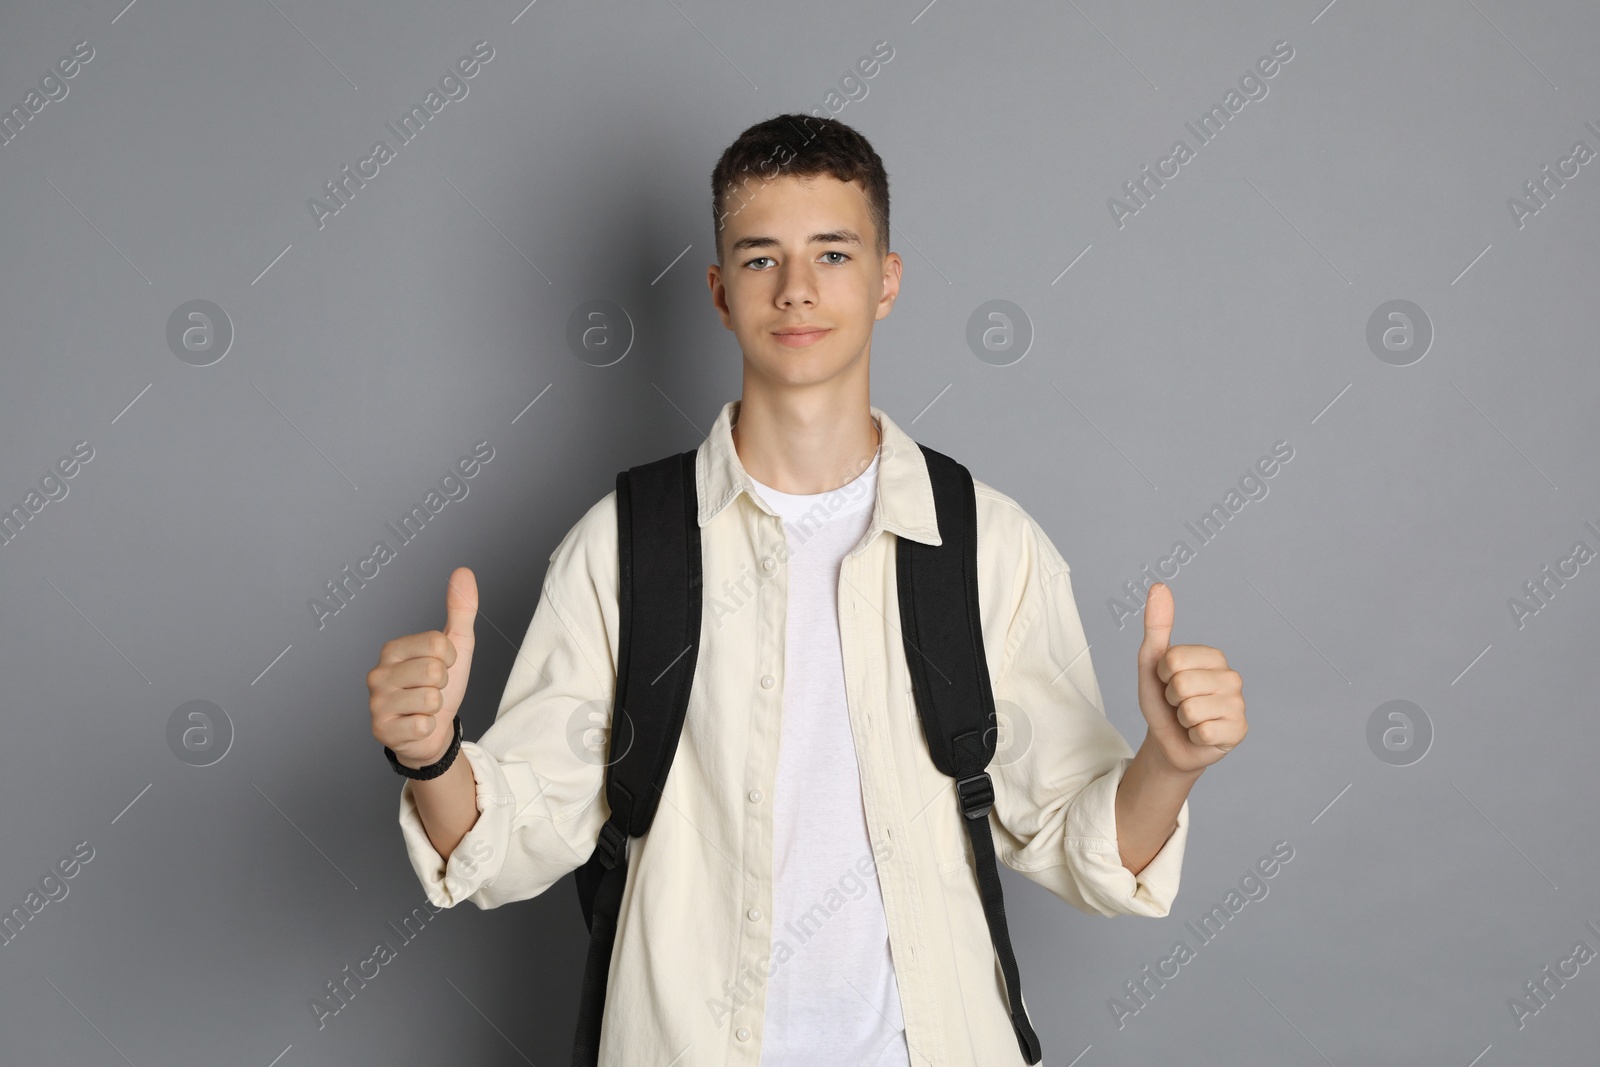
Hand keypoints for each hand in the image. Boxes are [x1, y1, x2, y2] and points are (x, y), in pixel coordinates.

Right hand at [367, 566, 478, 768]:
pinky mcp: (382, 732)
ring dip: (436, 707)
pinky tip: (416, 725)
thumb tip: (464, 571)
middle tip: (432, 690)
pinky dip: (428, 727)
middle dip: (443, 684)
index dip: (450, 658)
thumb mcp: (456, 646)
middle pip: (434, 671)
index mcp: (392, 649)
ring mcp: (376, 704)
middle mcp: (377, 674)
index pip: (438, 644)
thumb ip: (460, 609)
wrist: (432, 732)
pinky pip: (424, 725)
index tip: (443, 667)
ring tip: (423, 707)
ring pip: (430, 699)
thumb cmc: (440, 686)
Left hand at [1135, 582, 1246, 774]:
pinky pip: (1202, 731)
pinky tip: (1199, 734)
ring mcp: (1238, 705)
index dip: (1161, 675)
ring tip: (1188, 719)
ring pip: (1191, 709)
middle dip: (1171, 698)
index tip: (1167, 682)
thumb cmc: (1162, 701)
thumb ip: (1157, 625)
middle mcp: (1232, 677)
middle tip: (1178, 704)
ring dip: (1181, 718)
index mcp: (1213, 656)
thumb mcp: (1152, 662)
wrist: (1168, 741)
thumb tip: (1159, 585)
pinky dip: (1192, 735)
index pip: (1173, 660)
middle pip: (1181, 684)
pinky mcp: (1238, 731)